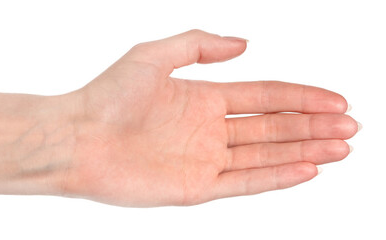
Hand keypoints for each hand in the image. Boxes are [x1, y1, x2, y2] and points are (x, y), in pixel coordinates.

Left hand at [64, 30, 358, 206]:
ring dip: (305, 150)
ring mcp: (204, 160)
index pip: (264, 96)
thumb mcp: (154, 55)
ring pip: (266, 155)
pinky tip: (308, 169)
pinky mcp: (195, 188)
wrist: (77, 138)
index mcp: (203, 98)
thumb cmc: (108, 95)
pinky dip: (277, 177)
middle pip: (273, 127)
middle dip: (312, 125)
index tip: (336, 98)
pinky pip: (244, 183)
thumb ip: (200, 45)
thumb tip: (246, 44)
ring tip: (342, 146)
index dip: (301, 97)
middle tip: (352, 125)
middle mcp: (208, 130)